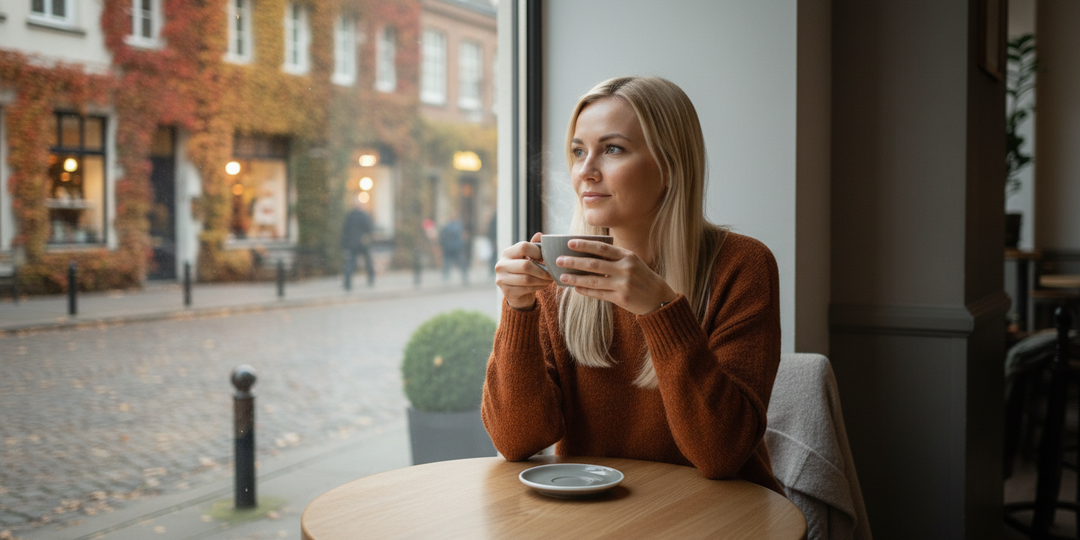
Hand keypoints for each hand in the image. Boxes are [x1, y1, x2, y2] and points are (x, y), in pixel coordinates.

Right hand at [494, 232, 553, 309]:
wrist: (517, 292)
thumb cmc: (524, 271)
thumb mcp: (528, 257)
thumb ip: (534, 246)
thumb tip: (540, 234)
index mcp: (507, 253)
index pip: (523, 247)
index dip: (538, 252)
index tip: (547, 258)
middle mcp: (501, 265)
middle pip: (526, 265)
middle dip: (543, 270)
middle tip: (552, 272)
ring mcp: (502, 279)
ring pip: (527, 279)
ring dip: (542, 279)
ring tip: (550, 279)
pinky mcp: (507, 292)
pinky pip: (527, 288)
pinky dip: (539, 286)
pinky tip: (544, 284)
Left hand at [556, 239, 677, 315]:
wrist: (658, 298)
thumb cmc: (641, 277)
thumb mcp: (632, 262)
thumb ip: (614, 258)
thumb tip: (587, 254)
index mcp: (627, 256)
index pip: (602, 248)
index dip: (585, 245)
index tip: (570, 243)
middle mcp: (625, 269)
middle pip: (594, 264)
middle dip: (574, 262)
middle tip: (559, 260)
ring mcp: (623, 284)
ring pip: (593, 280)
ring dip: (576, 278)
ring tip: (563, 276)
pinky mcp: (621, 298)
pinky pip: (599, 294)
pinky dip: (586, 290)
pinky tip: (576, 288)